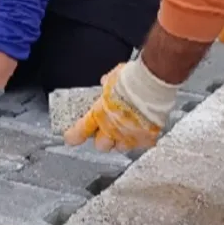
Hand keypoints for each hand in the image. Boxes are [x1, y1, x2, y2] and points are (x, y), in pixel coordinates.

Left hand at [64, 58, 178, 151]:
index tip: (71, 138)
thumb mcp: (114, 76)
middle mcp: (113, 127)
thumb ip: (108, 83)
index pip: (81, 130)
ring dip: (121, 141)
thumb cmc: (133, 79)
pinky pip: (141, 144)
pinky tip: (144, 130)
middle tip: (105, 132)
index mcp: (100, 113)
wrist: (152, 84)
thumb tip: (106, 81)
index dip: (74, 136)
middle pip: (101, 145)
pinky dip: (141, 138)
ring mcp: (130, 135)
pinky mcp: (146, 137)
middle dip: (102, 140)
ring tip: (125, 132)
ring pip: (121, 147)